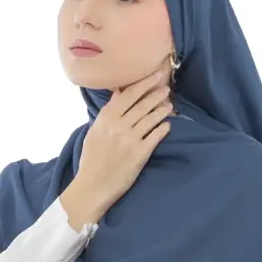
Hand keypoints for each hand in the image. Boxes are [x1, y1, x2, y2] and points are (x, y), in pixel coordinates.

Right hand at [76, 69, 172, 212]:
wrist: (93, 186)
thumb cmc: (92, 159)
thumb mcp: (95, 132)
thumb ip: (108, 113)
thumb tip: (118, 93)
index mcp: (106, 119)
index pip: (128, 95)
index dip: (144, 84)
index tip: (155, 76)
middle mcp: (119, 126)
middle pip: (142, 105)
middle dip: (156, 94)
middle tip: (166, 88)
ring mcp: (130, 139)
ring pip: (150, 119)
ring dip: (162, 111)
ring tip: (169, 105)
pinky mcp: (140, 154)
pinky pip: (155, 136)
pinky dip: (162, 129)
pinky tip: (168, 125)